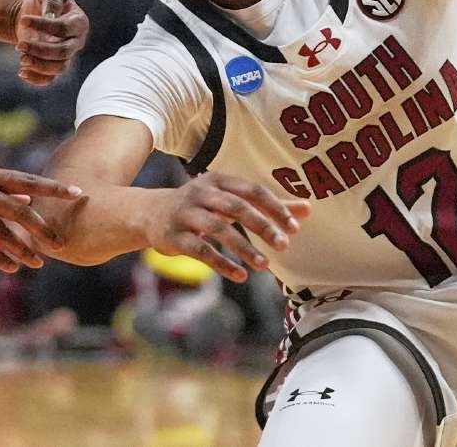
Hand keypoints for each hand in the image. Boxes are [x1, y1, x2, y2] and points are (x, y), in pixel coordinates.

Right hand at [0, 155, 83, 271]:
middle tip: (61, 244)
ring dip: (23, 251)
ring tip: (39, 264)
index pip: (30, 181)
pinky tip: (11, 268)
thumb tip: (28, 197)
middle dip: (43, 229)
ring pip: (3, 233)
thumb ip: (2, 184)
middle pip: (21, 211)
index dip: (55, 188)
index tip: (79, 193)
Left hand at [12, 0, 89, 85]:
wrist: (33, 14)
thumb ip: (52, 0)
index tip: (23, 20)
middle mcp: (77, 41)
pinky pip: (50, 79)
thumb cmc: (44, 0)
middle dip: (40, 50)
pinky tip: (22, 72)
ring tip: (21, 58)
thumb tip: (50, 17)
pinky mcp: (55, 65)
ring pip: (59, 68)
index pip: (64, 28)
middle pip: (64, 52)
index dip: (43, 26)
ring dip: (38, 65)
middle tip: (20, 45)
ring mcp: (67, 55)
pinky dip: (37, 79)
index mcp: (79, 22)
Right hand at [144, 173, 310, 282]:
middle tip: (284, 245)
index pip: (253, 191)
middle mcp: (201, 192)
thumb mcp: (232, 199)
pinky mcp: (173, 236)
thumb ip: (268, 204)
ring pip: (218, 230)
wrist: (150, 214)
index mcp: (220, 180)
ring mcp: (185, 214)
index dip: (275, 207)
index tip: (295, 227)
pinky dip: (221, 264)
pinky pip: (200, 251)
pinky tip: (240, 276)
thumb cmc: (203, 206)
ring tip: (264, 265)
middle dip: (262, 227)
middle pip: (236, 208)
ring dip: (244, 248)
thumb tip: (307, 209)